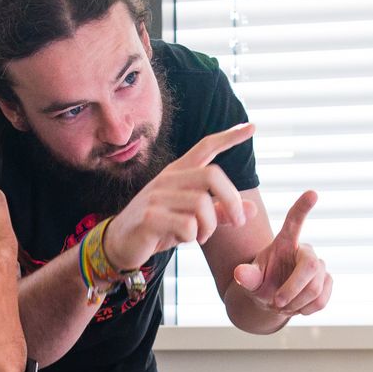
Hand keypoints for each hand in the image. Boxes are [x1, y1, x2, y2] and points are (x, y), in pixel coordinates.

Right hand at [103, 123, 254, 268]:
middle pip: (212, 175)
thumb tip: (253, 210)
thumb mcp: (191, 218)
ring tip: (201, 237)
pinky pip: (186, 225)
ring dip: (210, 226)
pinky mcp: (149, 218)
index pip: (206, 147)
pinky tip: (181, 239)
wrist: (119, 244)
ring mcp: (156, 197)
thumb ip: (220, 213)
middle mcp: (167, 179)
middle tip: (237, 220)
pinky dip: (191, 237)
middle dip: (231, 199)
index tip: (252, 128)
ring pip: (201, 204)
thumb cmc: (159, 227)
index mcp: (178, 173)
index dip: (229, 137)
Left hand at [231, 190, 331, 317]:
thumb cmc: (260, 282)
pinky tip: (297, 307)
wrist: (273, 300)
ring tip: (283, 305)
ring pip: (316, 288)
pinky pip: (322, 299)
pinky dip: (306, 309)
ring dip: (296, 303)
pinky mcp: (328, 281)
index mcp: (285, 242)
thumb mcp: (250, 279)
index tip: (312, 193)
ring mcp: (319, 266)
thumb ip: (247, 276)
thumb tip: (240, 273)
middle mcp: (305, 250)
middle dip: (293, 289)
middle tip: (276, 303)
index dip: (302, 208)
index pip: (295, 221)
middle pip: (310, 267)